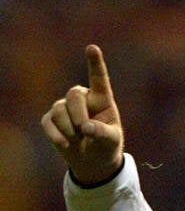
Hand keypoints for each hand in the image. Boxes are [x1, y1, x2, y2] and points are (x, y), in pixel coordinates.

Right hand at [41, 44, 123, 184]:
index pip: (99, 79)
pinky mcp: (52, 119)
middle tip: (84, 131)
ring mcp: (65, 108)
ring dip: (69, 129)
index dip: (95, 64)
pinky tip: (65, 144)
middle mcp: (83, 99)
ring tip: (78, 140)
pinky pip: (48, 122)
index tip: (92, 48)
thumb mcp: (111, 142)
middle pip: (74, 95)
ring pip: (59, 110)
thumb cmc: (106, 147)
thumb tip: (86, 127)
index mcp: (101, 100)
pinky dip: (56, 135)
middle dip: (78, 115)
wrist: (93, 162)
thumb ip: (103, 133)